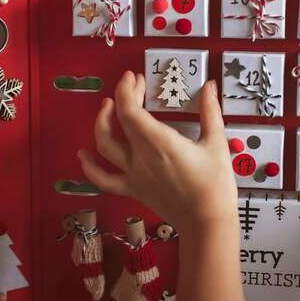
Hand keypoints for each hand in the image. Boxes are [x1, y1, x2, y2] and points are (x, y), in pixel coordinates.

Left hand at [77, 71, 236, 232]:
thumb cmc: (214, 186)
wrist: (207, 222)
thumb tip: (210, 87)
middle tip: (132, 87)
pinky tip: (82, 155)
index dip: (127, 90)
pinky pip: (104, 179)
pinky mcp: (133, 189)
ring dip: (101, 123)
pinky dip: (89, 167)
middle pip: (118, 121)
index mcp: (160, 142)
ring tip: (106, 107)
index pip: (130, 110)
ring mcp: (134, 174)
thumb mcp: (216, 143)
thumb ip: (211, 111)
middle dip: (121, 98)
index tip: (133, 78)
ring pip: (104, 146)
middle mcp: (141, 157)